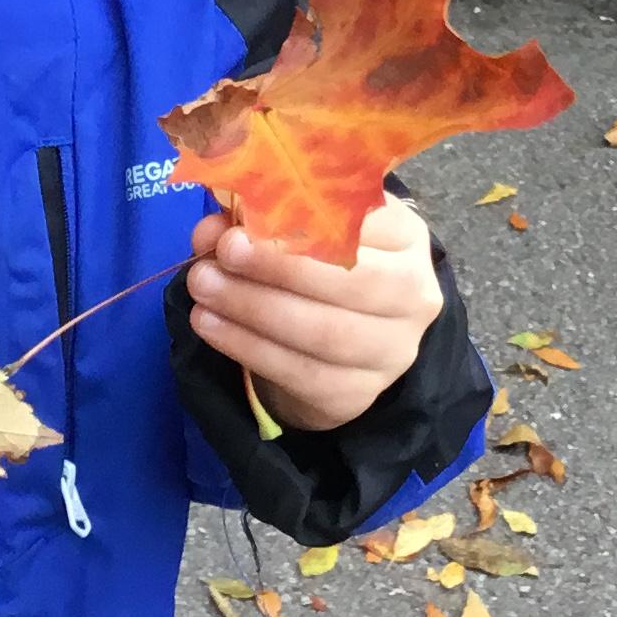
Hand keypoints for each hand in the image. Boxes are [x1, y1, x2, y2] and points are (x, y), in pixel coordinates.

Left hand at [184, 193, 440, 434]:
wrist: (337, 347)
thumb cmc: (318, 269)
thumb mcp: (299, 233)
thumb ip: (258, 222)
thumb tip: (213, 229)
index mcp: (407, 239)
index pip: (363, 223)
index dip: (301, 222)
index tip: (242, 222)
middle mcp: (414, 294)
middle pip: (350, 282)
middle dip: (276, 268)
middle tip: (220, 255)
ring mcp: (392, 351)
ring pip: (323, 332)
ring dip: (252, 308)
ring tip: (202, 287)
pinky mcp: (359, 394)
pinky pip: (300, 373)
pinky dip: (247, 347)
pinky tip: (210, 325)